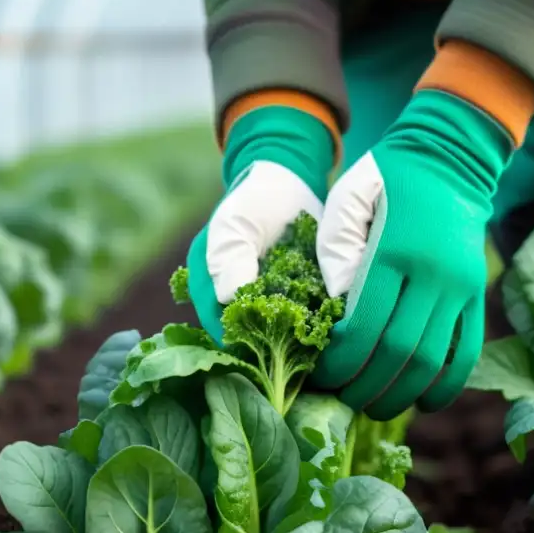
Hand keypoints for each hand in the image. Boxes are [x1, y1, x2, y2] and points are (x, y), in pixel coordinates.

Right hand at [186, 106, 333, 340]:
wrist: (289, 182)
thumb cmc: (253, 200)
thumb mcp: (235, 223)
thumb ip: (229, 257)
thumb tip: (228, 298)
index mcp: (207, 283)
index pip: (216, 324)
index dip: (234, 341)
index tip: (260, 350)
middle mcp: (232, 299)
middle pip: (244, 338)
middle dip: (266, 346)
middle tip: (294, 350)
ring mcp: (261, 301)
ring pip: (272, 334)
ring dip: (290, 340)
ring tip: (312, 341)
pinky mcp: (289, 299)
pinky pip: (297, 321)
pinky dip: (308, 326)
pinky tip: (326, 327)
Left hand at [313, 91, 513, 419]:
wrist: (452, 156)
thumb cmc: (386, 178)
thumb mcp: (347, 199)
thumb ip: (335, 253)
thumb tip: (338, 311)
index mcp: (394, 250)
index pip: (363, 326)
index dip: (340, 362)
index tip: (321, 375)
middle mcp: (434, 274)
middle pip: (398, 352)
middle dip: (364, 386)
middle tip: (340, 399)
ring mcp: (461, 287)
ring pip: (432, 361)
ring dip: (401, 394)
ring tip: (373, 407)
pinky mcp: (477, 295)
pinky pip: (467, 352)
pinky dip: (447, 385)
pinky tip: (422, 402)